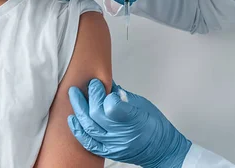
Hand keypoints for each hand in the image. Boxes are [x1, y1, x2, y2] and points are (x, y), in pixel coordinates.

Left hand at [67, 80, 191, 167]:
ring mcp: (114, 145)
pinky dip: (78, 130)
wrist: (161, 149)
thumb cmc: (155, 126)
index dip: (102, 93)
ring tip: (74, 94)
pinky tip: (72, 119)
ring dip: (79, 109)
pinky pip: (89, 143)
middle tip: (89, 84)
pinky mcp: (108, 152)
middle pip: (98, 115)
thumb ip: (123, 95)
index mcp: (135, 119)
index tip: (100, 81)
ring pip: (90, 127)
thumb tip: (107, 83)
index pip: (111, 106)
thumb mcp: (143, 104)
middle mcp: (123, 134)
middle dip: (90, 96)